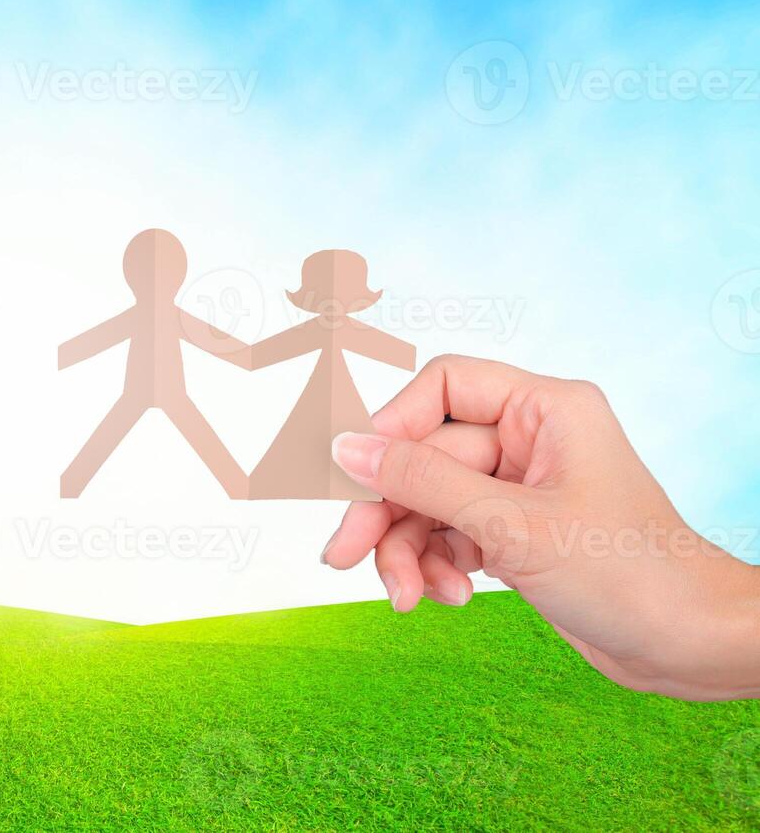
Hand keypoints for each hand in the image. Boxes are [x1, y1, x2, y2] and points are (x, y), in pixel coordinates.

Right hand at [322, 354, 759, 700]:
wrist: (688, 646)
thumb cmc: (629, 573)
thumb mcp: (511, 525)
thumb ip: (421, 481)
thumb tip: (346, 449)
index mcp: (543, 409)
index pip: (442, 387)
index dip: (392, 427)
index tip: (354, 473)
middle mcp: (528, 439)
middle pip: (422, 456)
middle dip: (387, 512)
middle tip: (345, 555)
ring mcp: (518, 489)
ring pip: (427, 502)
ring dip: (407, 551)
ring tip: (407, 596)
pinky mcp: (512, 533)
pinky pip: (446, 535)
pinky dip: (436, 567)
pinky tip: (450, 597)